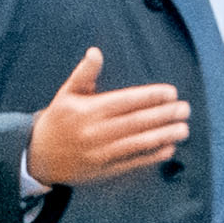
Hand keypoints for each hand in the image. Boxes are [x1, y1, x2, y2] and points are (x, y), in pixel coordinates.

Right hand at [24, 45, 194, 190]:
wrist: (38, 156)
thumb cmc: (57, 120)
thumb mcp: (66, 93)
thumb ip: (84, 74)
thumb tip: (95, 52)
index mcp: (89, 110)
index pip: (126, 101)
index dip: (151, 97)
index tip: (171, 92)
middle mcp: (96, 132)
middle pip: (137, 122)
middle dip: (164, 115)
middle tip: (185, 109)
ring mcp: (101, 153)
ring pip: (138, 143)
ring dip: (164, 136)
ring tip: (183, 129)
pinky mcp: (104, 170)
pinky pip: (133, 162)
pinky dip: (152, 156)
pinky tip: (168, 149)